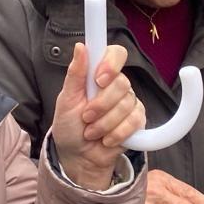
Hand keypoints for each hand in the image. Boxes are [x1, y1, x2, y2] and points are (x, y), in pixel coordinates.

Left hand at [51, 43, 144, 191]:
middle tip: (86, 117)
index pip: (116, 53)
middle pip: (122, 83)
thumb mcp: (66, 99)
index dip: (111, 63)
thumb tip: (81, 46)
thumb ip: (75, 74)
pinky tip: (106, 139)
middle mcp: (116, 85)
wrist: (79, 156)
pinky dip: (116, 133)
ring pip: (127, 104)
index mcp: (98, 74)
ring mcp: (129, 102)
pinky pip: (135, 121)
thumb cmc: (69, 126)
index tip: (99, 79)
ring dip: (104, 123)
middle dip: (101, 105)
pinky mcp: (137, 120)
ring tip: (91, 131)